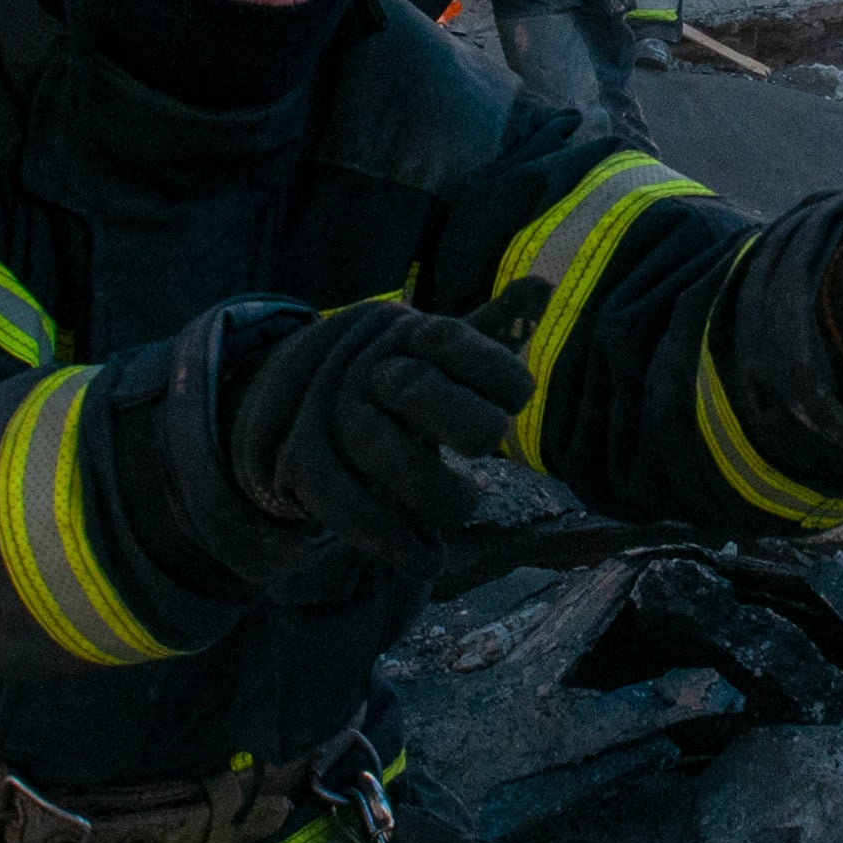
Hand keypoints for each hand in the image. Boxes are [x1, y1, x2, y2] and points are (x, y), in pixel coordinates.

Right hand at [225, 294, 538, 572]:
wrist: (300, 403)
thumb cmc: (399, 380)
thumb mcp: (440, 351)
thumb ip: (493, 328)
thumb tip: (541, 285)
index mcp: (407, 336)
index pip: (450, 338)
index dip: (490, 364)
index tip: (522, 395)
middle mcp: (366, 372)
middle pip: (410, 388)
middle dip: (457, 415)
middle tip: (494, 442)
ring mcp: (332, 419)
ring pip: (374, 447)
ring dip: (427, 487)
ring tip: (467, 505)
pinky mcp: (307, 469)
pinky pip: (344, 503)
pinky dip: (390, 538)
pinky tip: (429, 558)